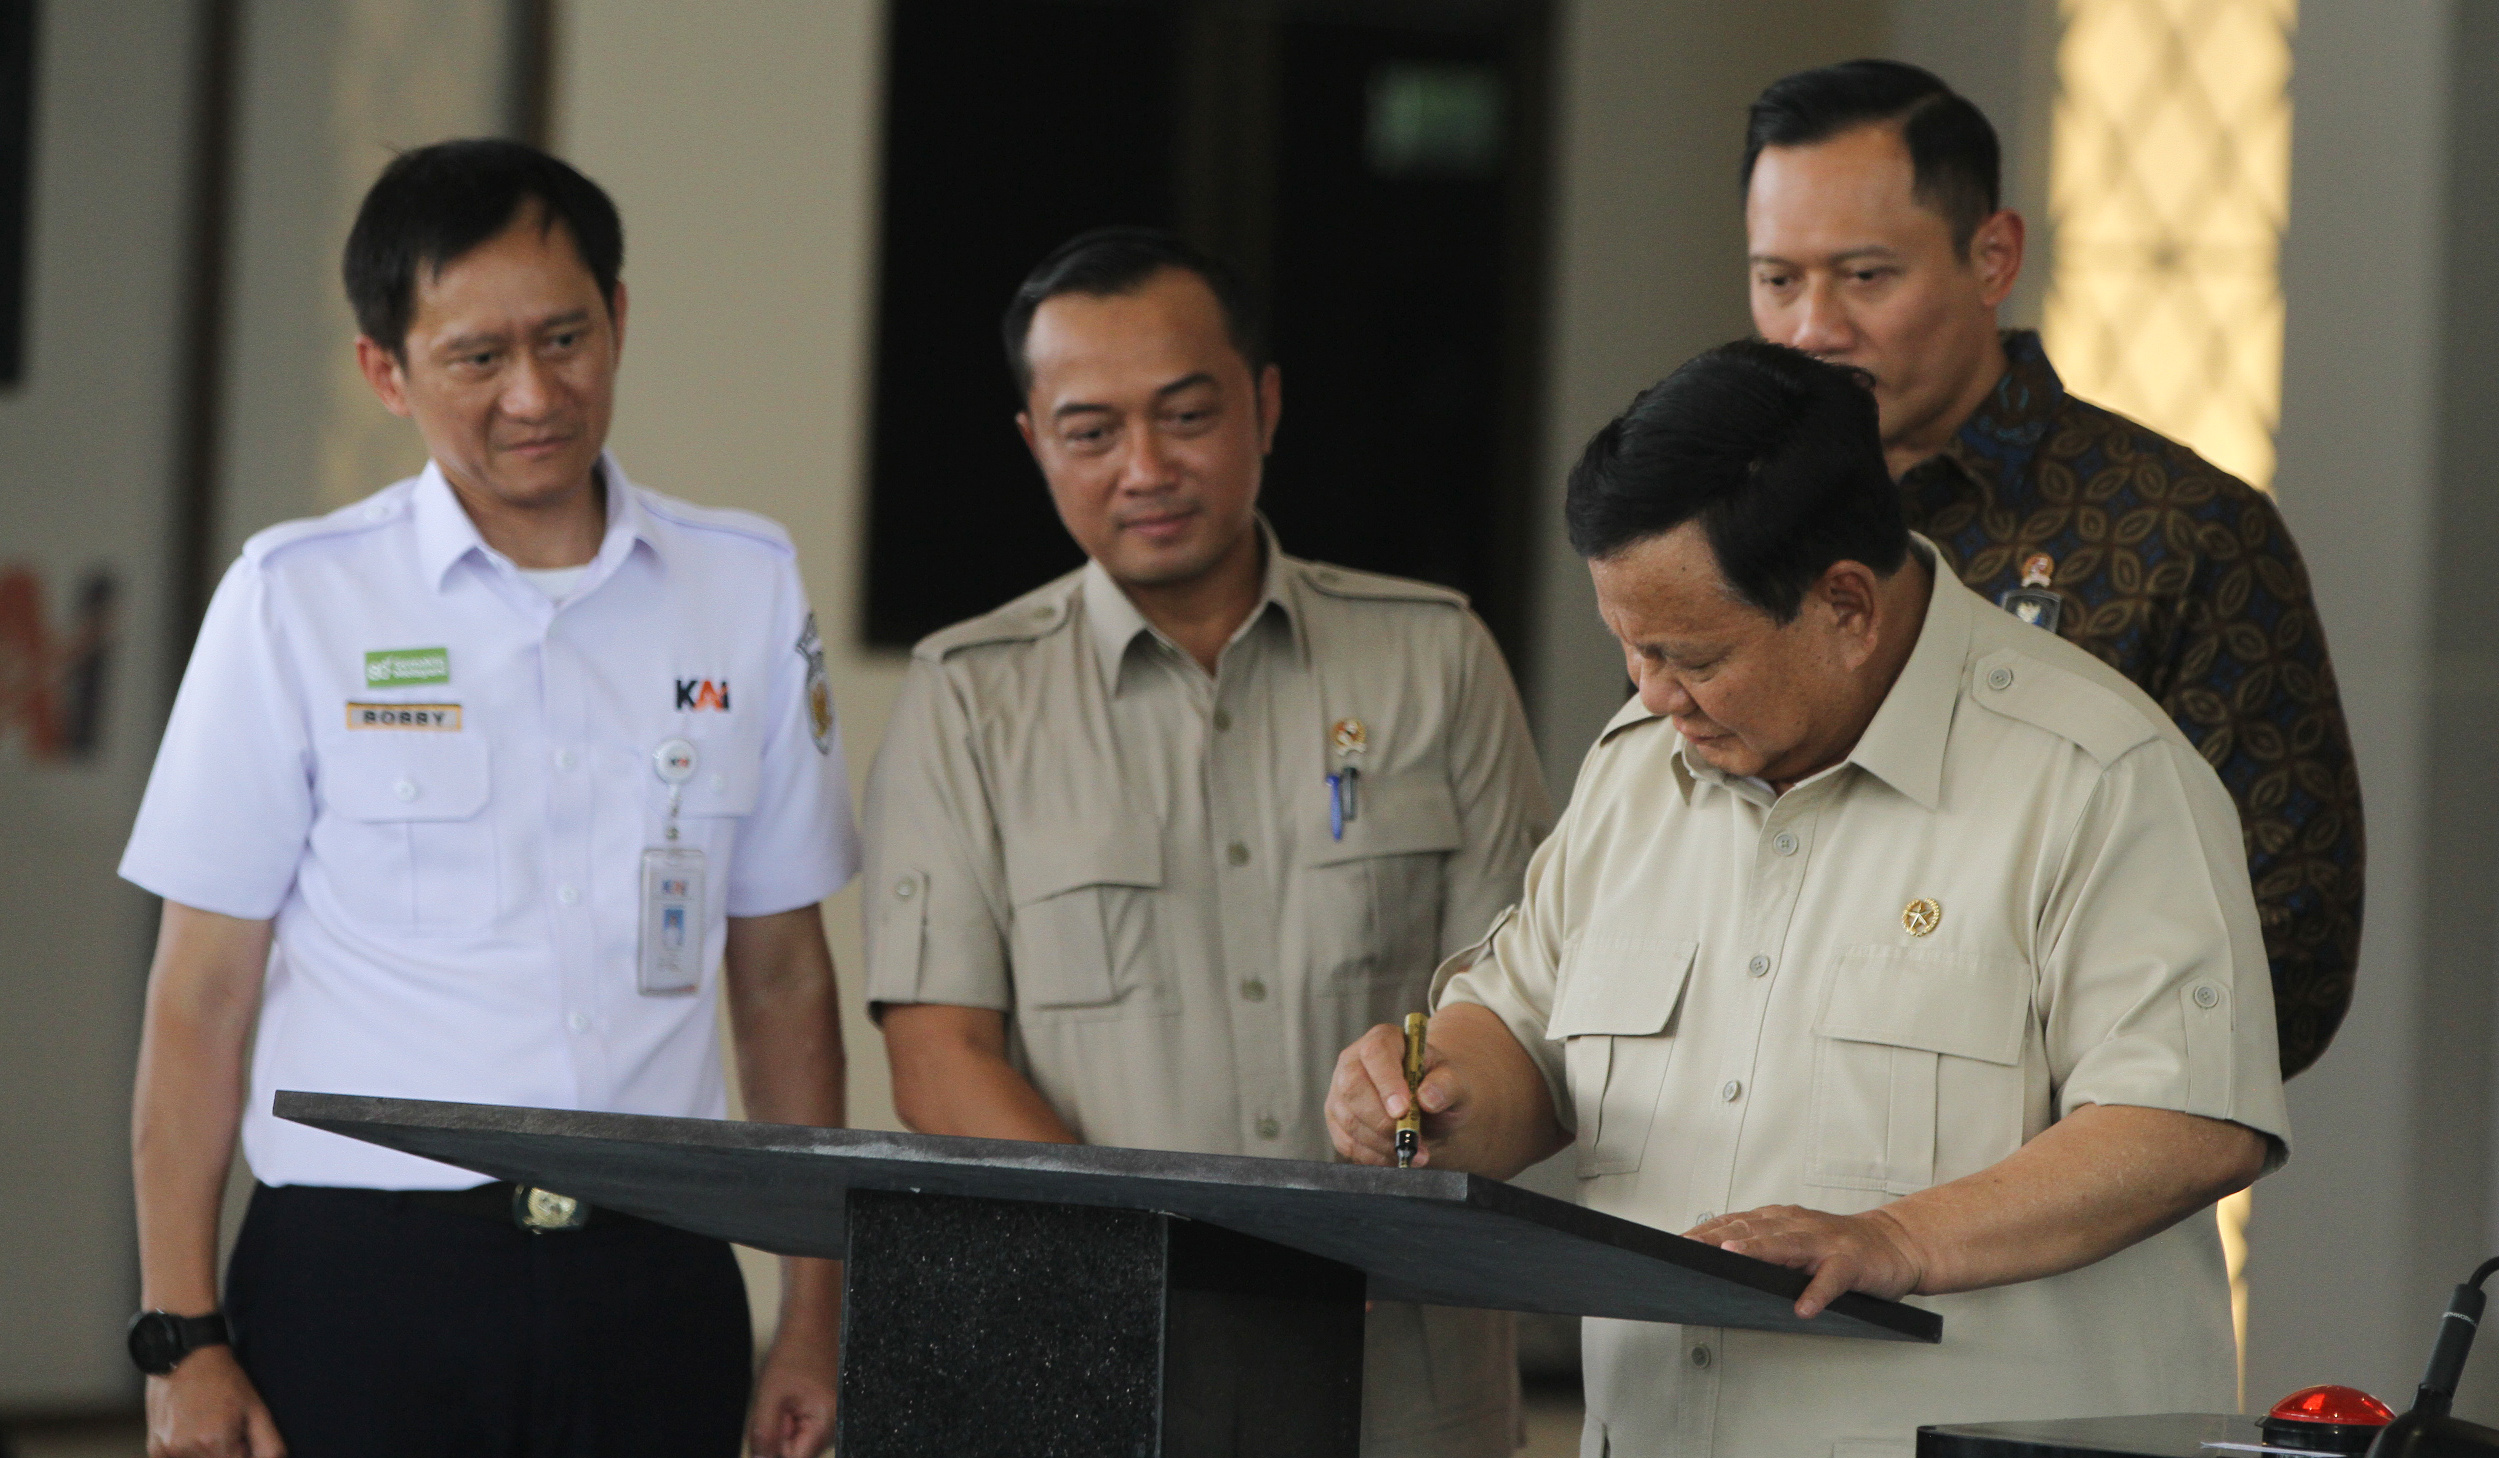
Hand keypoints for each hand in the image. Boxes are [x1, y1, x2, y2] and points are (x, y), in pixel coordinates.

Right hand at [146, 1346, 283, 1457]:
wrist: (185, 1357)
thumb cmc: (223, 1379)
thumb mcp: (256, 1407)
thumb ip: (268, 1443)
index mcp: (217, 1442)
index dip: (243, 1451)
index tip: (241, 1435)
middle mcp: (189, 1450)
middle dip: (226, 1451)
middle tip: (224, 1426)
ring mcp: (168, 1451)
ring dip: (206, 1452)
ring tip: (207, 1424)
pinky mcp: (155, 1449)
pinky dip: (186, 1452)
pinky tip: (191, 1430)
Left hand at [747, 1328, 837, 1457]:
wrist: (812, 1322)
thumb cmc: (795, 1352)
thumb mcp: (769, 1396)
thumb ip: (764, 1435)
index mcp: (828, 1424)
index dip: (775, 1448)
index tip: (770, 1422)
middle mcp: (838, 1426)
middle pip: (798, 1452)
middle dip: (779, 1436)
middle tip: (777, 1403)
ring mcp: (835, 1420)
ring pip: (799, 1441)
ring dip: (784, 1426)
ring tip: (785, 1395)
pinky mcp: (828, 1412)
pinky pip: (804, 1429)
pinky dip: (791, 1417)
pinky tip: (791, 1396)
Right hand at [1327, 1022, 1449, 1166]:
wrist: (1429, 1105)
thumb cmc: (1440, 1086)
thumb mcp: (1455, 1081)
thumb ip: (1446, 1085)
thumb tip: (1427, 1098)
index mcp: (1385, 1039)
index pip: (1375, 1053)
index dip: (1386, 1082)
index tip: (1403, 1110)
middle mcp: (1354, 1060)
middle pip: (1353, 1087)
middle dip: (1382, 1121)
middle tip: (1411, 1138)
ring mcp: (1340, 1090)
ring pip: (1349, 1119)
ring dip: (1382, 1143)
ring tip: (1414, 1150)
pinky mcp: (1336, 1119)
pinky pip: (1347, 1143)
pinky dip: (1374, 1156)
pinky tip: (1396, 1154)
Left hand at [1686, 1204, 1930, 1318]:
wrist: (1896, 1244)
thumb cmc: (1842, 1247)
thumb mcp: (1797, 1242)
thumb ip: (1765, 1250)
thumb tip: (1719, 1263)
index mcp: (1782, 1220)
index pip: (1736, 1223)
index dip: (1706, 1230)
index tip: (1677, 1241)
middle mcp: (1799, 1225)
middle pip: (1753, 1230)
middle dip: (1718, 1238)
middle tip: (1689, 1248)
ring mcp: (1825, 1242)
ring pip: (1786, 1245)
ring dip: (1758, 1251)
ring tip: (1732, 1259)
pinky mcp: (1851, 1262)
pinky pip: (1832, 1279)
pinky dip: (1817, 1293)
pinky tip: (1804, 1308)